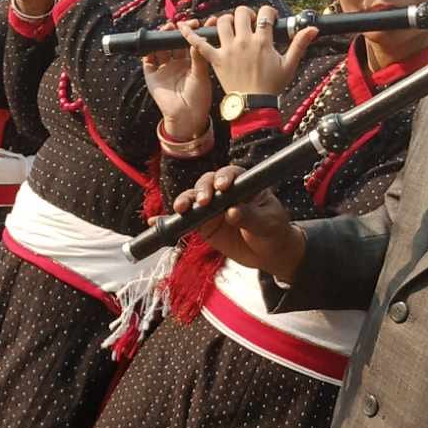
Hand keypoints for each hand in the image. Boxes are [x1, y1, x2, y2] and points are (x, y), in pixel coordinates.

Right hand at [144, 22, 215, 141]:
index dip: (192, 32)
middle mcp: (176, 62)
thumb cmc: (199, 96)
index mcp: (190, 61)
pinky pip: (148, 59)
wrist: (187, 115)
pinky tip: (154, 42)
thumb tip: (199, 38)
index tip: (198, 22)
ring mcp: (163, 68)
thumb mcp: (201, 74)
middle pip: (173, 42)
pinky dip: (148, 50)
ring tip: (169, 29)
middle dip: (177, 31)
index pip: (189, 42)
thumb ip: (198, 57)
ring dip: (163, 37)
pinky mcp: (152, 74)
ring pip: (160, 47)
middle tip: (183, 23)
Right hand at [169, 165, 306, 278]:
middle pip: (207, 183)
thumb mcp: (267, 223)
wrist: (269, 253)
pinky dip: (169, 221)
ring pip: (193, 199)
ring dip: (185, 201)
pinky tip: (154, 222)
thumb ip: (250, 217)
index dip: (224, 177)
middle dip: (202, 190)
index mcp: (244, 184)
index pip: (231, 174)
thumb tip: (232, 212)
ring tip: (181, 209)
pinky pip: (185, 220)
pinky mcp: (203, 224)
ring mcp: (212, 208)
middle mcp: (224, 192)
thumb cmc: (273, 231)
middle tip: (203, 202)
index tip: (223, 187)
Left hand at [189, 3, 316, 98]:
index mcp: (262, 42)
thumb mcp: (289, 64)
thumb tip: (313, 28)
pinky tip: (181, 26)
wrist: (254, 105)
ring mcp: (227, 50)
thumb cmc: (272, 85)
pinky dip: (189, 34)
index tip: (269, 18)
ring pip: (222, 22)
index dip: (267, 12)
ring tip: (230, 26)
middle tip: (249, 23)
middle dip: (246, 13)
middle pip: (241, 13)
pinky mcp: (215, 60)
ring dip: (226, 20)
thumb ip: (299, 44)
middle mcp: (243, 42)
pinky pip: (199, 44)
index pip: (264, 14)